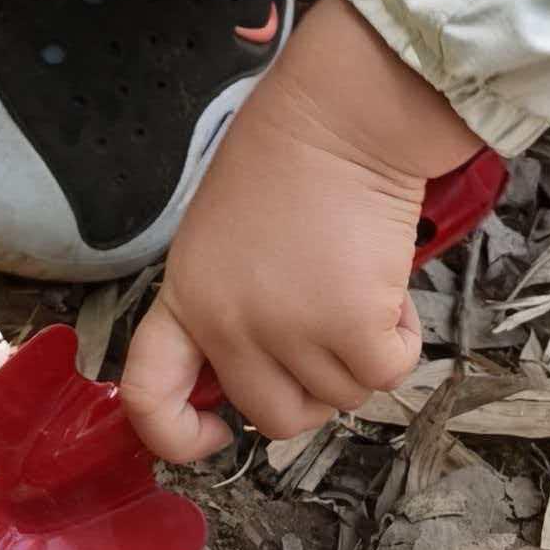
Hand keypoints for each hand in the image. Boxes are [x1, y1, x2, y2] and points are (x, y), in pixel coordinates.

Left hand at [122, 5, 481, 462]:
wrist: (339, 114)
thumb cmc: (286, 157)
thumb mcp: (221, 236)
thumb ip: (225, 303)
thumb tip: (256, 370)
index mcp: (186, 297)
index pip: (148, 396)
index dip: (177, 435)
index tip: (216, 433)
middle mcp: (229, 325)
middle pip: (272, 417)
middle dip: (312, 389)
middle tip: (331, 332)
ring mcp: (289, 330)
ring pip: (339, 398)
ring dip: (360, 355)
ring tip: (358, 281)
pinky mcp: (352, 326)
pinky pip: (386, 374)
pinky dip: (401, 342)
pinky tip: (389, 289)